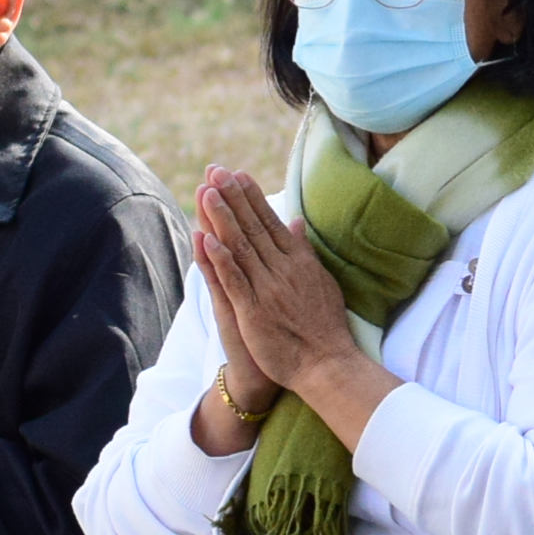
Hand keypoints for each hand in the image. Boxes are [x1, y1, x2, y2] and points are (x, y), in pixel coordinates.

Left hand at [196, 168, 382, 421]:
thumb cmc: (324, 326)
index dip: (251, 197)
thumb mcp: (321, 281)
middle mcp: (283, 269)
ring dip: (223, 218)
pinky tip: (207, 238)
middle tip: (216, 170)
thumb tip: (296, 223)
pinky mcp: (254, 311)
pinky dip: (220, 258)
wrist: (326, 364)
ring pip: (241, 247)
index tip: (237, 174)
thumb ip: (305, 251)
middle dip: (234, 197)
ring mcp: (268, 289)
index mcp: (298, 261)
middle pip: (253, 227)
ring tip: (207, 192)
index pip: (271, 222)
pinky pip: (234, 280)